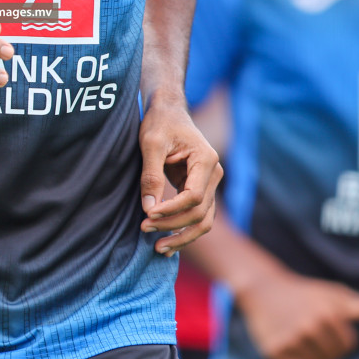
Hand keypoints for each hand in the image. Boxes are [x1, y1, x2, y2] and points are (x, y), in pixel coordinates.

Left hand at [138, 95, 221, 253]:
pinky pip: (197, 216)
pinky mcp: (200, 189)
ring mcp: (209, 183)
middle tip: (144, 229)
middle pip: (200, 213)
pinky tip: (167, 243)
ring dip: (182, 236)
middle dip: (173, 225)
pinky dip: (183, 230)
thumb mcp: (151, 144)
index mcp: (206, 160)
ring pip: (203, 220)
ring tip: (158, 248)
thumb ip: (151, 175)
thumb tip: (148, 208)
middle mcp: (214, 174)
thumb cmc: (160, 122)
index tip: (148, 215)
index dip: (171, 210)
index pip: (193, 196)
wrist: (168, 111)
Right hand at [233, 268, 358, 358]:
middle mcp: (310, 326)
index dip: (340, 335)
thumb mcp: (333, 295)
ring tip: (298, 335)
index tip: (326, 320)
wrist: (264, 290)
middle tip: (308, 327)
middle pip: (333, 357)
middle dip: (326, 346)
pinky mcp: (275, 351)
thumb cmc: (306, 295)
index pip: (348, 345)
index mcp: (328, 313)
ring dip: (311, 356)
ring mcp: (291, 340)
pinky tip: (292, 348)